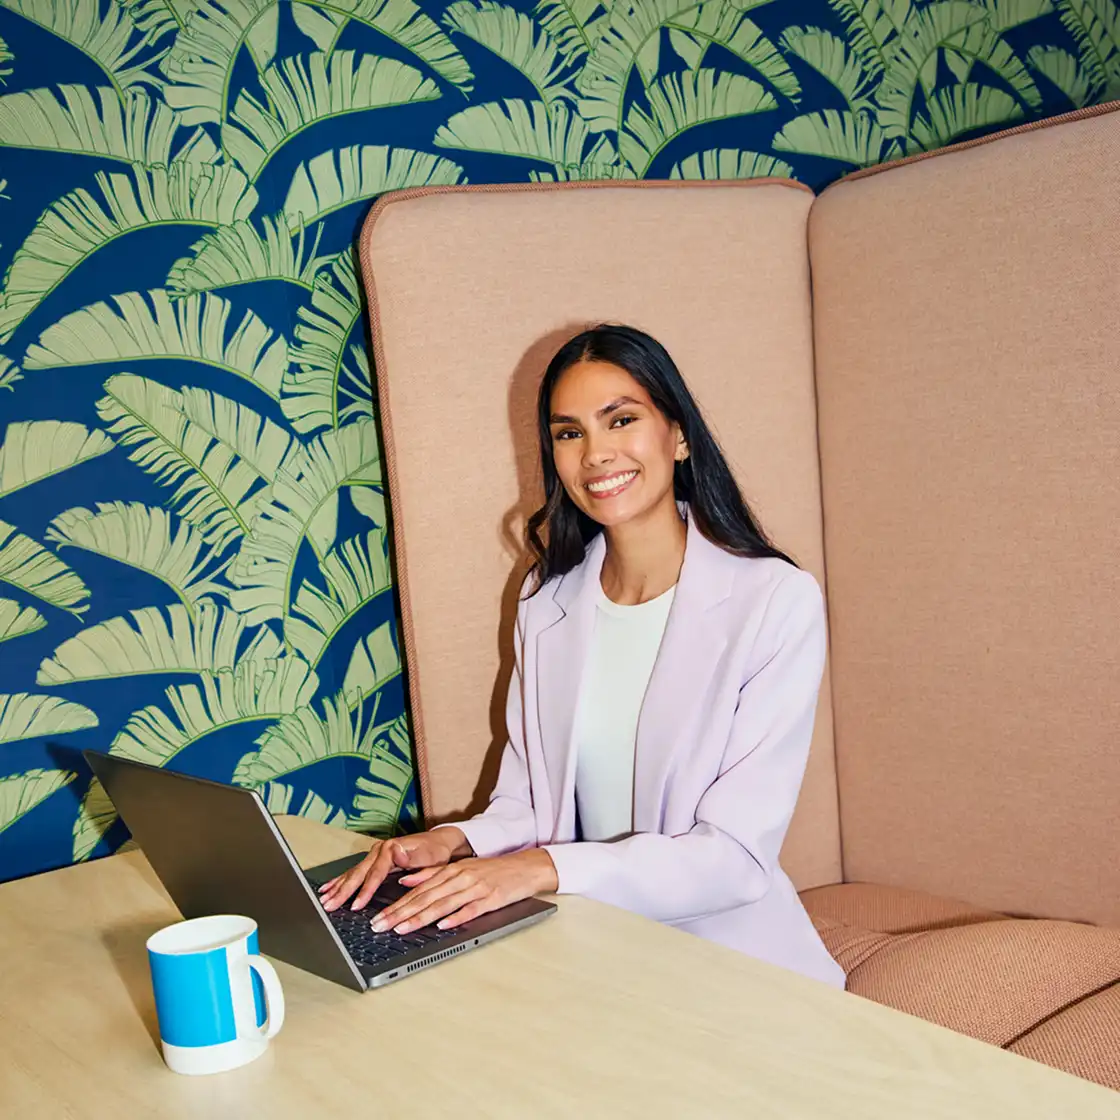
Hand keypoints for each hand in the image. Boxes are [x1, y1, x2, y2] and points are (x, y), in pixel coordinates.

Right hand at [318, 828, 468, 912]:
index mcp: (392, 849)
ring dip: (337, 887)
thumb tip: (397, 852)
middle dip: (343, 891)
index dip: (365, 891)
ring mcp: (376, 854)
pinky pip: (354, 872)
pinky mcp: (374, 860)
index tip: (356, 905)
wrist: (440, 842)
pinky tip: (328, 887)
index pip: (375, 873)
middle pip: (358, 873)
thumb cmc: (436, 852)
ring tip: (323, 900)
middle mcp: (380, 850)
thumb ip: (413, 856)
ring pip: (353, 873)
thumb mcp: (430, 855)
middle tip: (329, 906)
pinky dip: (341, 880)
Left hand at [369, 848, 558, 934]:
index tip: (378, 917)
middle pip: (425, 898)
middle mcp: (459, 878)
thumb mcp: (460, 868)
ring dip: (421, 918)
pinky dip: (455, 918)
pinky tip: (442, 926)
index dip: (396, 905)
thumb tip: (405, 881)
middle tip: (380, 926)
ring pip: (443, 904)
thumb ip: (432, 874)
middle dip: (400, 913)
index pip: (418, 891)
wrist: (524, 867)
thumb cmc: (491, 871)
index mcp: (450, 871)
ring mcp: (475, 888)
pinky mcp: (491, 899)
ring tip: (402, 929)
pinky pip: (470, 910)